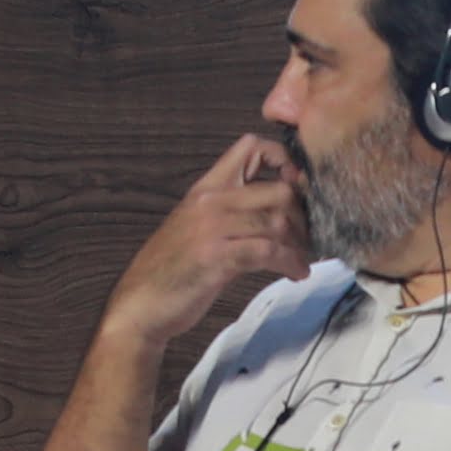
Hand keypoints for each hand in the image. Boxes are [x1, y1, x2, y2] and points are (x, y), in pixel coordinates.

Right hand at [112, 132, 312, 362]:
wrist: (140, 304)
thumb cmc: (173, 270)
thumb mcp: (197, 227)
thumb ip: (230, 211)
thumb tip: (279, 210)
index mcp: (206, 188)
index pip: (251, 146)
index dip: (283, 159)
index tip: (297, 186)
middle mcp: (210, 201)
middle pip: (278, 189)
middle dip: (303, 215)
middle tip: (310, 238)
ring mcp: (212, 228)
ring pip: (279, 221)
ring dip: (301, 245)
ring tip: (304, 261)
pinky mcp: (216, 257)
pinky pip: (269, 252)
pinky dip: (290, 264)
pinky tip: (296, 274)